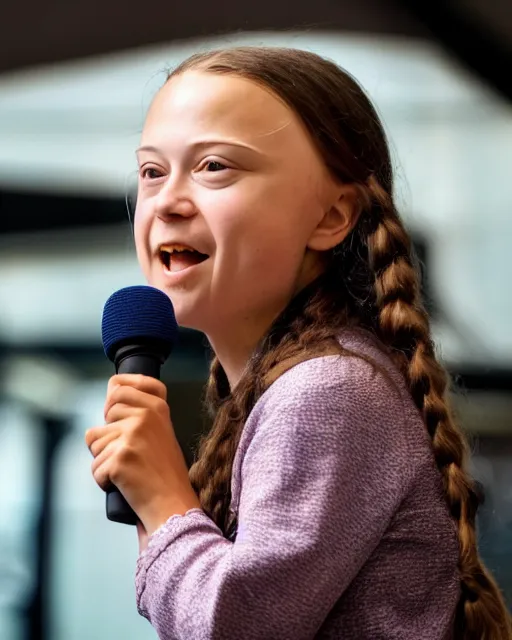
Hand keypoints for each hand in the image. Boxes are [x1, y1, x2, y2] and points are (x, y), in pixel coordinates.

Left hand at [85, 374, 200, 535]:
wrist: (173, 504)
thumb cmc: (165, 472)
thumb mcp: (162, 431)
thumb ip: (141, 413)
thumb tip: (110, 398)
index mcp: (158, 407)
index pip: (121, 385)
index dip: (113, 395)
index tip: (116, 408)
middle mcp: (146, 416)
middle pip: (105, 412)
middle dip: (109, 433)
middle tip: (130, 451)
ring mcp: (132, 435)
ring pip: (95, 441)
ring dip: (105, 459)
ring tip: (130, 469)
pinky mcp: (119, 458)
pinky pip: (96, 467)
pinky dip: (105, 480)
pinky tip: (125, 483)